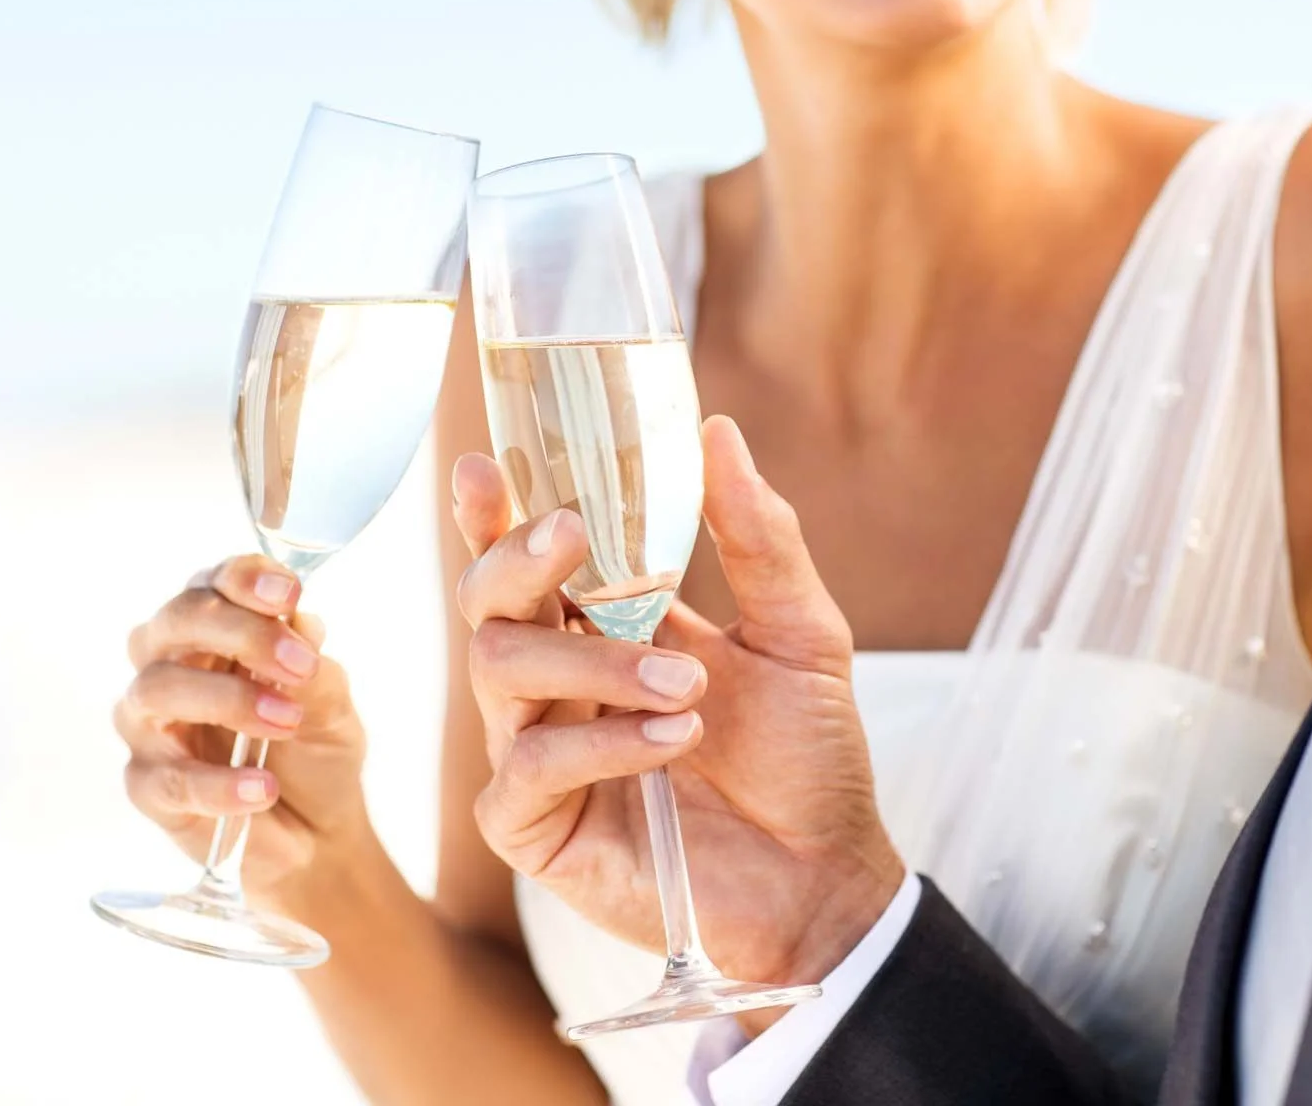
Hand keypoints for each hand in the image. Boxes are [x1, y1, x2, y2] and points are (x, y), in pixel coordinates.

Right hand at [116, 557, 368, 908]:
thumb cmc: (316, 752)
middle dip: (239, 634)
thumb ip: (315, 669)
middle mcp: (172, 665)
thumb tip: (300, 623)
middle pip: (176, 622)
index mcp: (217, 632)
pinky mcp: (147, 785)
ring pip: (157, 689)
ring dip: (229, 700)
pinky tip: (262, 788)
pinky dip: (217, 783)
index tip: (287, 595)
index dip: (244, 579)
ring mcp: (151, 724)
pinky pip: (164, 777)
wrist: (318, 835)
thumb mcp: (335, 708)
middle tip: (298, 665)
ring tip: (286, 722)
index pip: (213, 584)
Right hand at [453, 415, 904, 997]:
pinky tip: (673, 742)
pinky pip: (528, 768)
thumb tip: (719, 433)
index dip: (491, 514)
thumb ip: (757, 539)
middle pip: (486, 604)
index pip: (526, 561)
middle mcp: (557, 684)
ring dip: (594, 662)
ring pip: (500, 673)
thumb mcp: (799, 633)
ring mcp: (538, 755)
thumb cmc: (806, 758)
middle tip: (574, 535)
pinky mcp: (535, 828)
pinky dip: (602, 745)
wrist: (826, 878)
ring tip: (689, 684)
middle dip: (518, 560)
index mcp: (603, 627)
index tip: (485, 466)